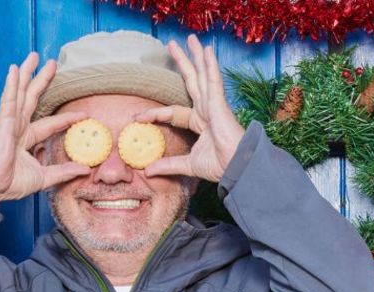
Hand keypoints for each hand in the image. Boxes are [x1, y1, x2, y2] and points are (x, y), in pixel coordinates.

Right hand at [0, 53, 90, 205]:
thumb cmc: (10, 183)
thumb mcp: (44, 177)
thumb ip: (63, 172)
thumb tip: (85, 169)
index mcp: (26, 138)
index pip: (50, 124)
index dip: (66, 118)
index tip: (83, 115)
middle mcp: (17, 126)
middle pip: (32, 98)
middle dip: (41, 80)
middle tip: (52, 63)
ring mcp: (9, 122)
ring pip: (20, 92)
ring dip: (27, 73)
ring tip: (35, 56)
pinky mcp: (2, 122)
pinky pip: (9, 99)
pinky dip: (12, 84)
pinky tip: (15, 69)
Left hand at [135, 35, 244, 181]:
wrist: (236, 168)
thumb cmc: (219, 166)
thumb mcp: (187, 164)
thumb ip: (168, 165)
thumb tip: (147, 171)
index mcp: (200, 122)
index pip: (172, 112)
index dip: (154, 113)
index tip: (137, 118)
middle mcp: (206, 110)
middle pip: (192, 80)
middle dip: (183, 62)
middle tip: (172, 45)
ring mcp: (214, 105)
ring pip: (203, 75)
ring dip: (196, 56)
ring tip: (190, 39)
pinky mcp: (220, 104)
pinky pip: (213, 80)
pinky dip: (210, 65)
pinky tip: (206, 50)